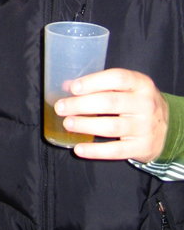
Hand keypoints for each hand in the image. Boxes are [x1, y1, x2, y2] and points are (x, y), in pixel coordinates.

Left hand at [54, 68, 168, 161]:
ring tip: (67, 124)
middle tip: (61, 107)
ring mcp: (145, 127)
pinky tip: (78, 149)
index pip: (117, 78)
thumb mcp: (127, 89)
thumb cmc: (137, 103)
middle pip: (109, 103)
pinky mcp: (142, 147)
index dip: (93, 82)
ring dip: (85, 125)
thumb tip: (66, 86)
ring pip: (111, 127)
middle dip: (81, 105)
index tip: (73, 88)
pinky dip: (95, 151)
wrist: (168, 129)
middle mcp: (146, 104)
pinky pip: (115, 151)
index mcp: (141, 84)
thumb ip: (100, 85)